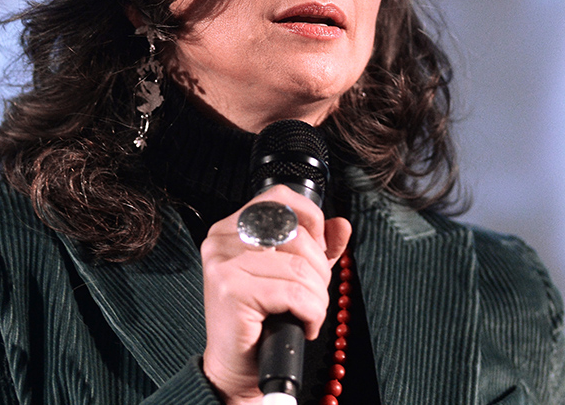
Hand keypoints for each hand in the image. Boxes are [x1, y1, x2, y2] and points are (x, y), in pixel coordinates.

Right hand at [199, 185, 351, 403]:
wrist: (236, 365)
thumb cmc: (260, 319)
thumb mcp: (293, 275)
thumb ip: (318, 247)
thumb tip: (342, 225)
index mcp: (232, 228)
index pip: (280, 198)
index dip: (311, 219)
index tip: (320, 250)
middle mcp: (222, 239)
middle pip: (297, 235)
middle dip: (319, 270)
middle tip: (312, 296)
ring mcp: (223, 263)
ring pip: (299, 267)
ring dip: (317, 297)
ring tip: (307, 313)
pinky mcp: (231, 290)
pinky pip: (294, 293)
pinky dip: (310, 313)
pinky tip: (303, 325)